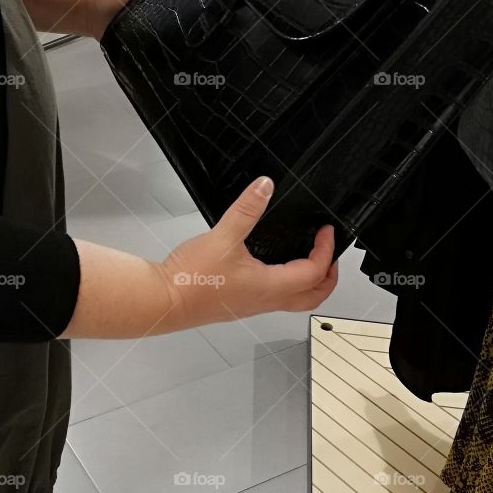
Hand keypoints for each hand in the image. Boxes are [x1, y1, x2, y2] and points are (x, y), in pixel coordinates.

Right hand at [158, 177, 337, 327]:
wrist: (163, 301)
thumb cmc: (191, 279)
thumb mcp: (223, 236)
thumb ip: (246, 209)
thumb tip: (265, 187)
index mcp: (270, 287)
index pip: (314, 272)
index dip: (326, 251)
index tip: (326, 232)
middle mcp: (265, 301)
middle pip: (313, 297)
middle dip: (328, 276)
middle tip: (329, 254)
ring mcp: (252, 306)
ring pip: (294, 301)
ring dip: (308, 282)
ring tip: (307, 259)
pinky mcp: (238, 304)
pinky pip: (274, 298)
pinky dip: (287, 284)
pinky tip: (272, 266)